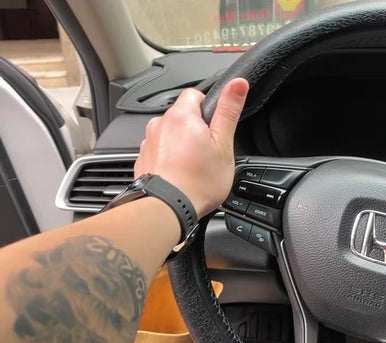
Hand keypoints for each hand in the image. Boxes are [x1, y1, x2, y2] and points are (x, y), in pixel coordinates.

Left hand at [134, 78, 248, 217]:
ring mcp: (148, 143)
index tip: (215, 126)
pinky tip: (179, 176)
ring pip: (169, 136)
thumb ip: (228, 110)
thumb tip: (237, 83)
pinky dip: (168, 161)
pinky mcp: (142, 161)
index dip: (208, 107)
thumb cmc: (197, 182)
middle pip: (181, 116)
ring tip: (193, 168)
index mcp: (180, 116)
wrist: (166, 210)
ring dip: (180, 146)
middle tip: (208, 151)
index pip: (194, 94)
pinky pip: (159, 154)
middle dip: (195, 130)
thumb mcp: (223, 144)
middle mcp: (159, 125)